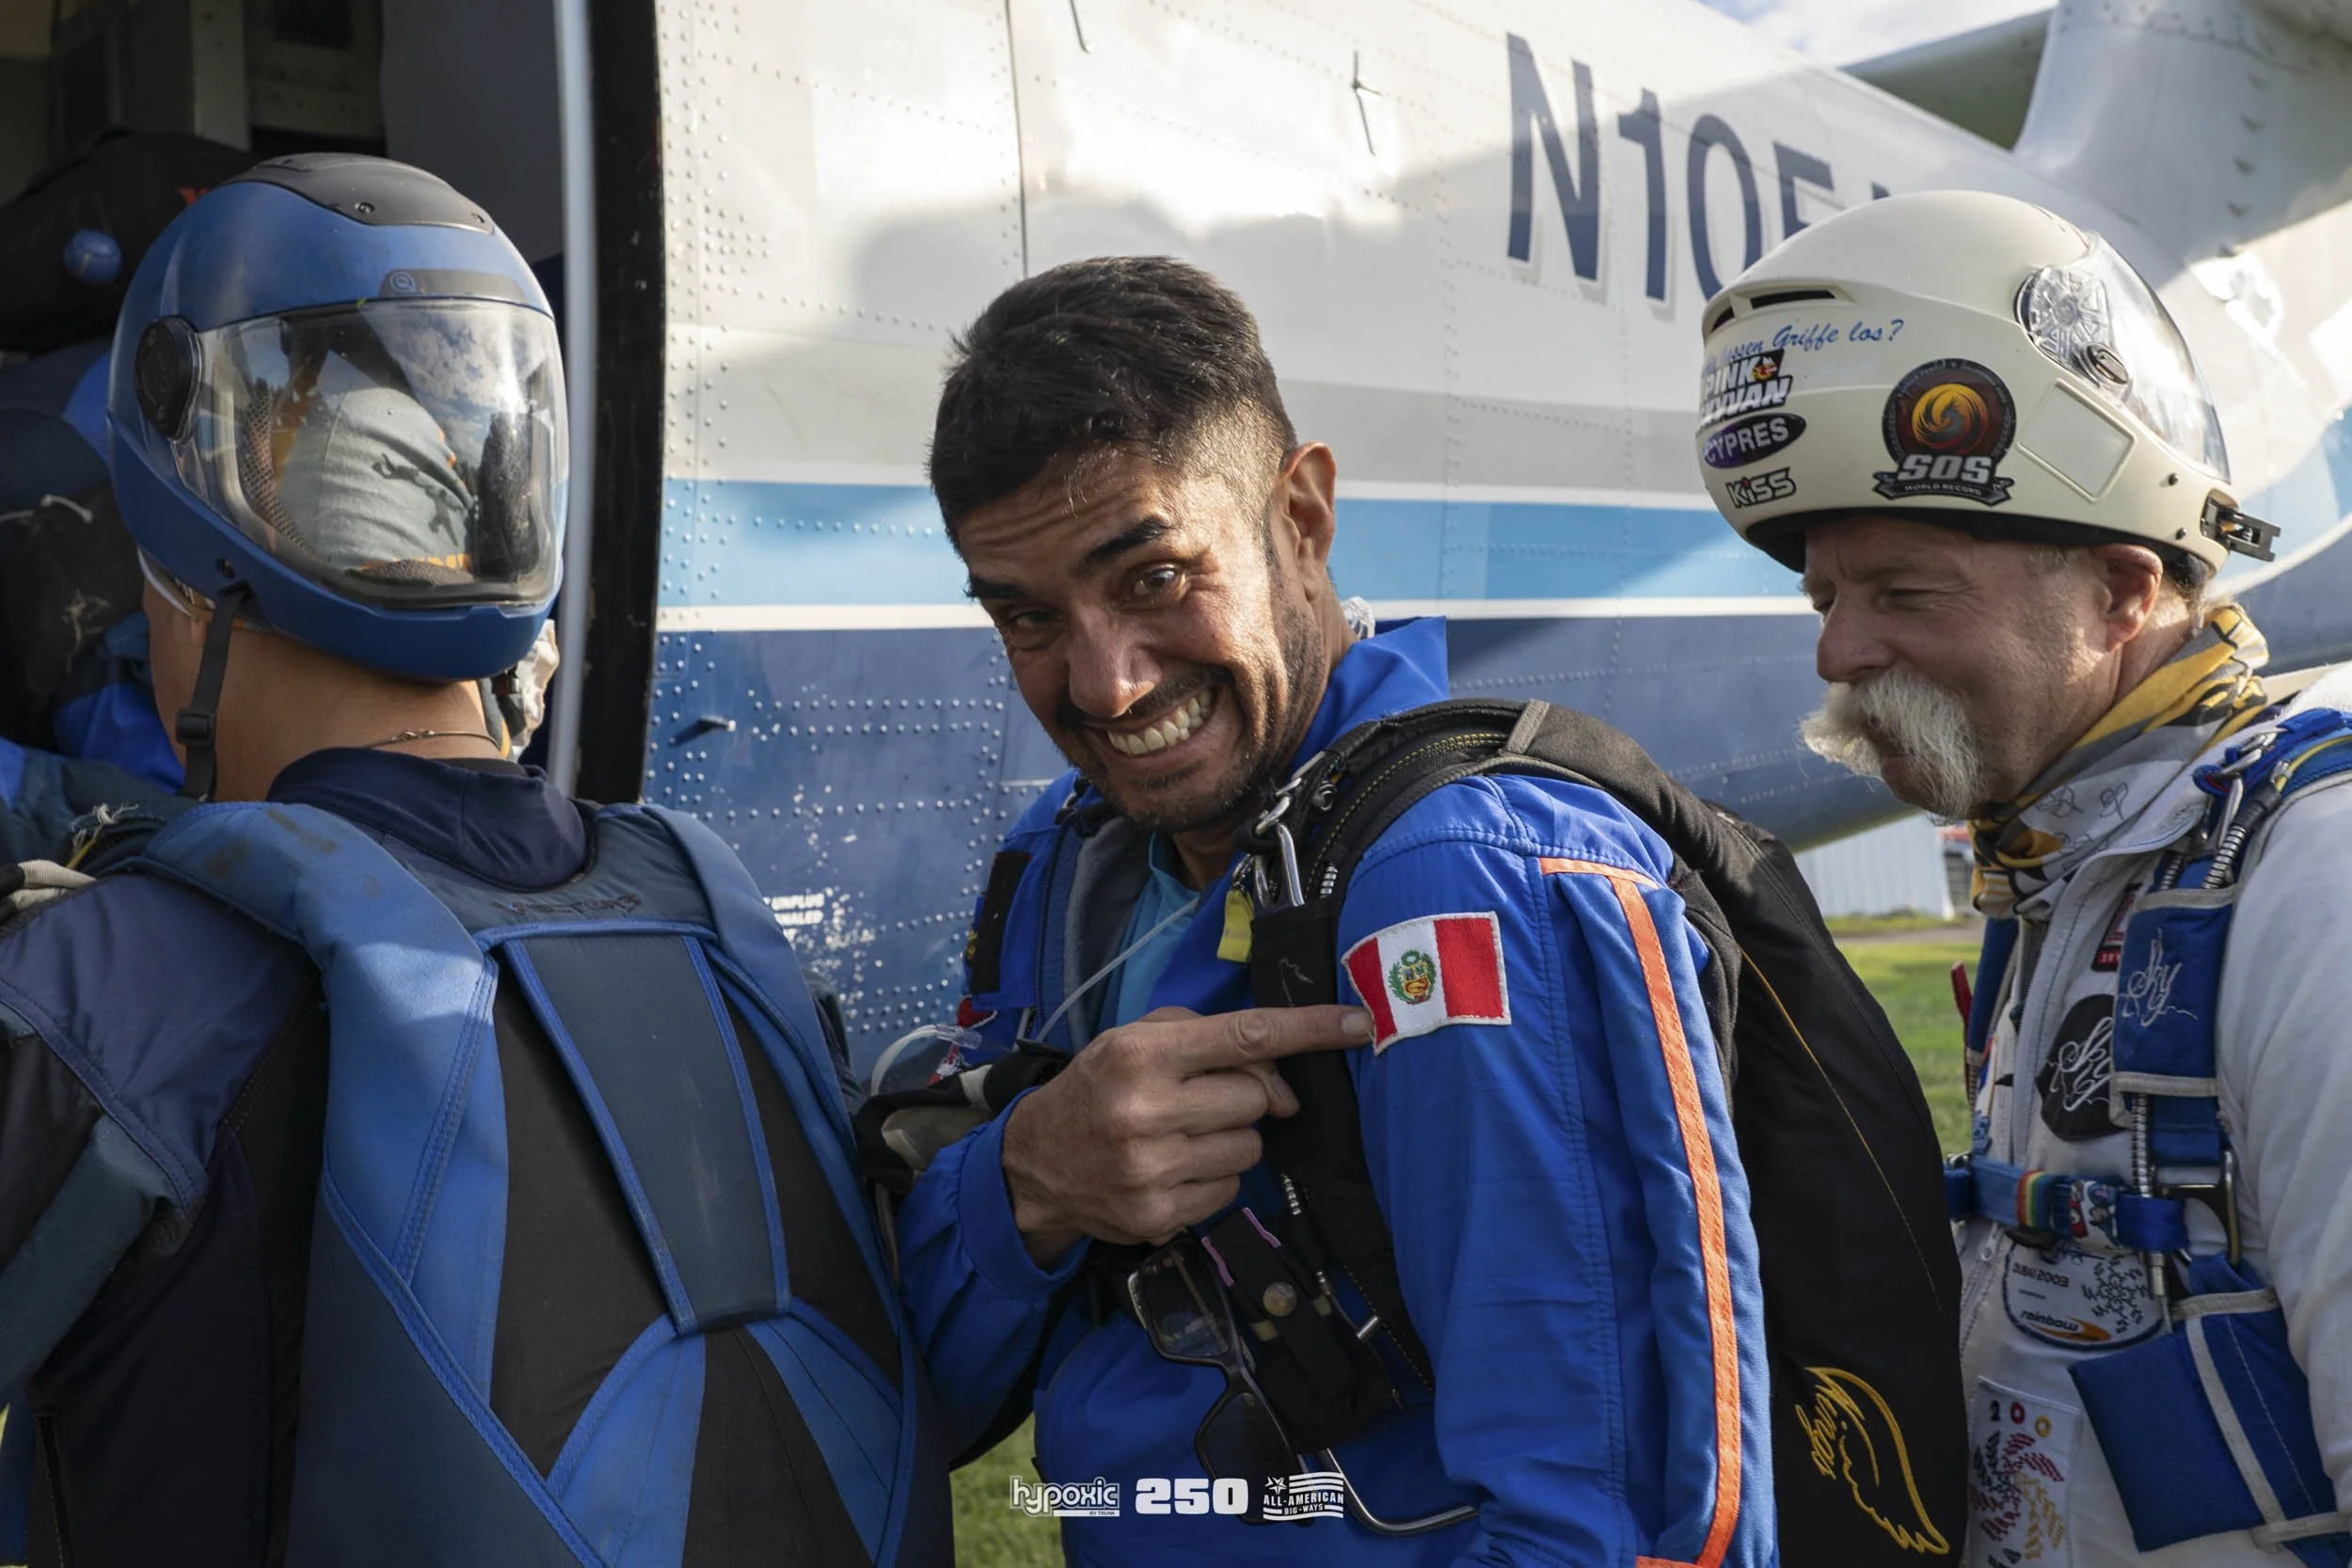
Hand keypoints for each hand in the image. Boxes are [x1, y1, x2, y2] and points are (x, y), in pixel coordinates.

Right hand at [1000, 1004, 1372, 1262]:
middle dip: (1247, 1096)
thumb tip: (1283, 1087)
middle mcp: (1147, 1110)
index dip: (1309, 1029)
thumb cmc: (1099, 1088)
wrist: (1035, 1165)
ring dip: (1232, 1139)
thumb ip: (1212, 1041)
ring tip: (1186, 1136)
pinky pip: (1231, 1191)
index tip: (1359, 1023)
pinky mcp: (1160, 1215)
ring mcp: (1153, 1169)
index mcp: (1142, 1054)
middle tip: (1208, 1100)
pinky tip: (1176, 1169)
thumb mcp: (1137, 1040)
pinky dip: (1215, 1178)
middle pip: (1256, 1098)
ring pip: (1251, 1148)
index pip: (1245, 1035)